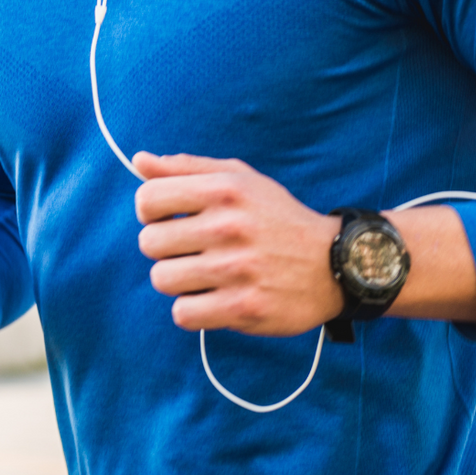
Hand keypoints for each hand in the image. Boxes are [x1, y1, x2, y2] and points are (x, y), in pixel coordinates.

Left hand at [133, 152, 342, 336]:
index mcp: (224, 190)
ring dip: (178, 280)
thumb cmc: (277, 218)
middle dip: (165, 248)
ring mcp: (236, 270)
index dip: (151, 211)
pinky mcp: (243, 307)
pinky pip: (183, 313)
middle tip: (192, 250)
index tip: (170, 219)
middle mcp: (228, 227)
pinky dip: (192, 310)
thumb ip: (187, 168)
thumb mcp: (240, 179)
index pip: (147, 199)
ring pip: (162, 279)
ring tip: (203, 275)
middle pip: (149, 243)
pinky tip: (213, 298)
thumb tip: (139, 161)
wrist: (337, 264)